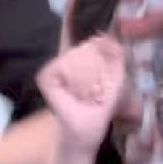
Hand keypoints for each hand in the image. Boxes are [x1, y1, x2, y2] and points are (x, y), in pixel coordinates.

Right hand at [36, 35, 124, 155]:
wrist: (89, 128)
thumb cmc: (101, 106)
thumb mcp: (116, 78)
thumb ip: (116, 55)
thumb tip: (107, 36)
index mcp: (85, 56)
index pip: (96, 42)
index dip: (104, 58)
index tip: (105, 82)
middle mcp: (69, 57)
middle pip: (87, 49)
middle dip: (98, 75)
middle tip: (96, 94)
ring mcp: (55, 66)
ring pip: (76, 57)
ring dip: (89, 82)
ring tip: (88, 96)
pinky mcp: (45, 76)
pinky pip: (64, 67)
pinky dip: (76, 84)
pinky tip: (76, 96)